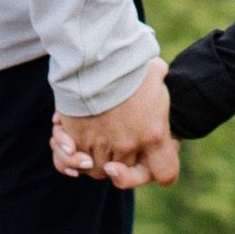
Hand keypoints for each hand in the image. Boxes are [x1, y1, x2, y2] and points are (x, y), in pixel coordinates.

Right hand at [50, 59, 178, 189]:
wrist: (97, 58)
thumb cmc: (129, 63)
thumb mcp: (155, 72)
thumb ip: (159, 80)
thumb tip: (158, 71)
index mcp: (154, 135)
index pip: (166, 174)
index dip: (161, 172)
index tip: (153, 159)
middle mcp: (129, 146)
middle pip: (127, 174)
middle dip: (123, 164)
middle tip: (118, 144)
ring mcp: (102, 146)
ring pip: (98, 170)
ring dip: (94, 161)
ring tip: (91, 143)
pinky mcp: (77, 140)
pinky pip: (70, 161)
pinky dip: (68, 157)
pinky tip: (70, 145)